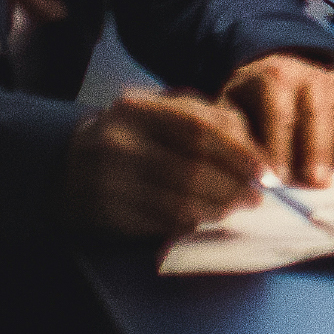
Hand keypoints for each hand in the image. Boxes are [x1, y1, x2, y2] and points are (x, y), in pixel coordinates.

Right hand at [63, 89, 269, 238]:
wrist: (68, 163)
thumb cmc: (134, 134)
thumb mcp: (164, 112)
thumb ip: (209, 120)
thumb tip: (255, 152)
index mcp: (136, 109)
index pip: (198, 130)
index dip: (238, 152)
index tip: (266, 170)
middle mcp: (116, 142)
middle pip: (191, 169)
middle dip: (232, 186)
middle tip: (257, 196)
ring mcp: (105, 181)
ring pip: (177, 203)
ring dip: (216, 210)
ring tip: (236, 210)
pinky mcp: (102, 215)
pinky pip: (158, 225)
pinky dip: (189, 225)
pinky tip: (205, 221)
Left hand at [222, 52, 333, 187]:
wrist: (292, 81)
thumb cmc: (254, 105)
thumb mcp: (234, 112)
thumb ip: (234, 137)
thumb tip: (238, 170)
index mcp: (274, 75)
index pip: (279, 114)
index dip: (276, 149)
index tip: (270, 181)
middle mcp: (311, 75)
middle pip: (318, 116)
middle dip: (315, 153)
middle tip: (312, 185)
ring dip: (331, 156)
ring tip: (314, 179)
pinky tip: (327, 163)